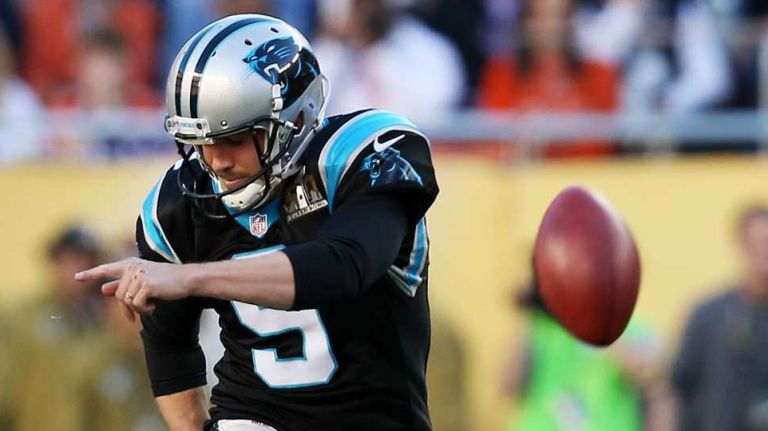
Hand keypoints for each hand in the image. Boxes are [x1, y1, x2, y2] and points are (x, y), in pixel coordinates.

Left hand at [75, 257, 190, 319]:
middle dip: (127, 309)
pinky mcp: (146, 285)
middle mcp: (132, 267)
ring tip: (151, 306)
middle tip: (136, 315)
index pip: (106, 269)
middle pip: (118, 295)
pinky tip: (155, 306)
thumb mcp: (143, 282)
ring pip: (127, 301)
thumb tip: (103, 289)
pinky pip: (137, 305)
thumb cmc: (166, 281)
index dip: (91, 274)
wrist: (186, 279)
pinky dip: (145, 310)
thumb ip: (122, 285)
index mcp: (130, 264)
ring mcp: (139, 275)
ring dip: (138, 309)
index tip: (77, 278)